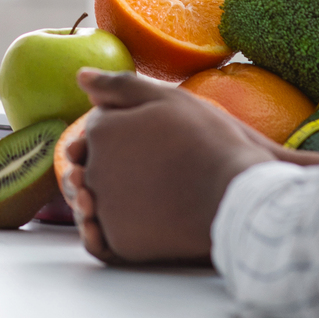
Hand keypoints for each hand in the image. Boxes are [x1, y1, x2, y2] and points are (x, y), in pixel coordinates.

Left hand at [63, 69, 318, 265]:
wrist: (235, 196)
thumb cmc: (206, 140)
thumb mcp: (167, 99)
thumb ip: (120, 85)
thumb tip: (82, 75)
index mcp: (101, 132)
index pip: (98, 128)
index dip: (122, 129)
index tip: (150, 137)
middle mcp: (92, 169)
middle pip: (93, 163)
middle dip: (115, 161)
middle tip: (154, 167)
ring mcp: (104, 208)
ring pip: (98, 198)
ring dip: (116, 193)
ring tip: (152, 191)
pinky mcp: (120, 242)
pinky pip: (108, 234)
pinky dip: (123, 226)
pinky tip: (149, 218)